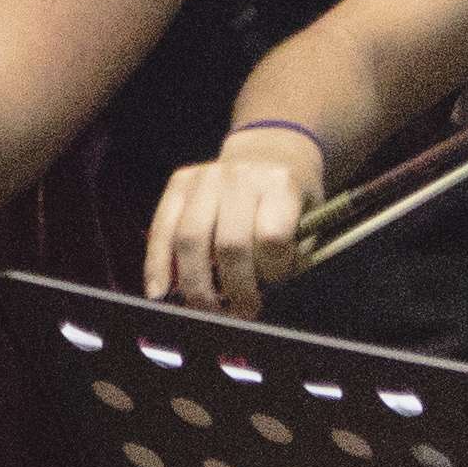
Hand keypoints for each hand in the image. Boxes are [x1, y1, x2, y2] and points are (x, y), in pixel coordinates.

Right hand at [144, 127, 324, 313]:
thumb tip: (261, 289)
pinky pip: (161, 228)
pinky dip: (158, 264)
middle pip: (228, 244)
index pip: (271, 237)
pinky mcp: (179, 183)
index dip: (271, 270)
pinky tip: (160, 292)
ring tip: (206, 310)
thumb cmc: (292, 197)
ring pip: (190, 240)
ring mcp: (205, 177)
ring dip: (195, 284)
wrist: (269, 153)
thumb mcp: (310, 217)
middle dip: (234, 288)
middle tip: (240, 313)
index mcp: (280, 185)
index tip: (274, 283)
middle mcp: (240, 177)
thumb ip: (294, 252)